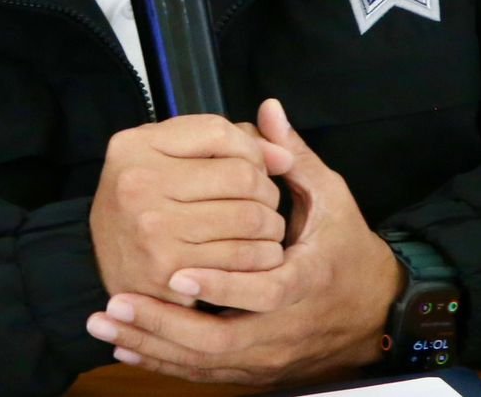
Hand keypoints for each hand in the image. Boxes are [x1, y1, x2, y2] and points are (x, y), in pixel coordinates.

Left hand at [85, 98, 404, 385]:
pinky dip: (164, 364)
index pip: (262, 292)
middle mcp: (284, 328)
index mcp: (306, 282)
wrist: (373, 312)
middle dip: (163, 326)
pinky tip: (126, 348)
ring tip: (107, 326)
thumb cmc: (346, 249)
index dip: (219, 286)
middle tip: (117, 303)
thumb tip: (267, 111)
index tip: (174, 272)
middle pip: (219, 343)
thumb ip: (295, 158)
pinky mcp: (254, 369)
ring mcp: (267, 355)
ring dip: (153, 347)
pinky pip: (203, 374)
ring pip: (204, 364)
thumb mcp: (329, 200)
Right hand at [89, 113, 293, 304]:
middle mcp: (139, 183)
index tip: (257, 166)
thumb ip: (223, 142)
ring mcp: (153, 229)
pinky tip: (259, 256)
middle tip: (264, 204)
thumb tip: (283, 156)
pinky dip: (262, 257)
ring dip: (270, 226)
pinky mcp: (169, 271)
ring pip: (250, 218)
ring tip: (266, 230)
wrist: (104, 263)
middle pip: (242, 176)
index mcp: (136, 146)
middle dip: (267, 191)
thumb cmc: (144, 202)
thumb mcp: (165, 156)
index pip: (220, 132)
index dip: (251, 149)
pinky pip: (241, 259)